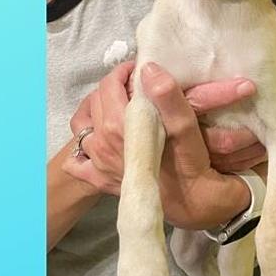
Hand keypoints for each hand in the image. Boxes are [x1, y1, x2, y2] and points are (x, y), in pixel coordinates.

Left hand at [62, 62, 259, 227]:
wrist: (197, 206)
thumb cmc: (194, 167)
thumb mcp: (187, 129)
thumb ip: (168, 98)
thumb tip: (148, 69)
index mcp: (120, 129)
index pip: (109, 86)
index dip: (125, 72)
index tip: (141, 70)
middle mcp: (103, 145)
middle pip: (96, 102)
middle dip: (113, 88)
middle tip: (135, 85)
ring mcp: (100, 164)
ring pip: (83, 125)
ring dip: (98, 110)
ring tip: (120, 107)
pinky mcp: (103, 180)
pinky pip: (78, 162)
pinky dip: (84, 148)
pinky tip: (101, 141)